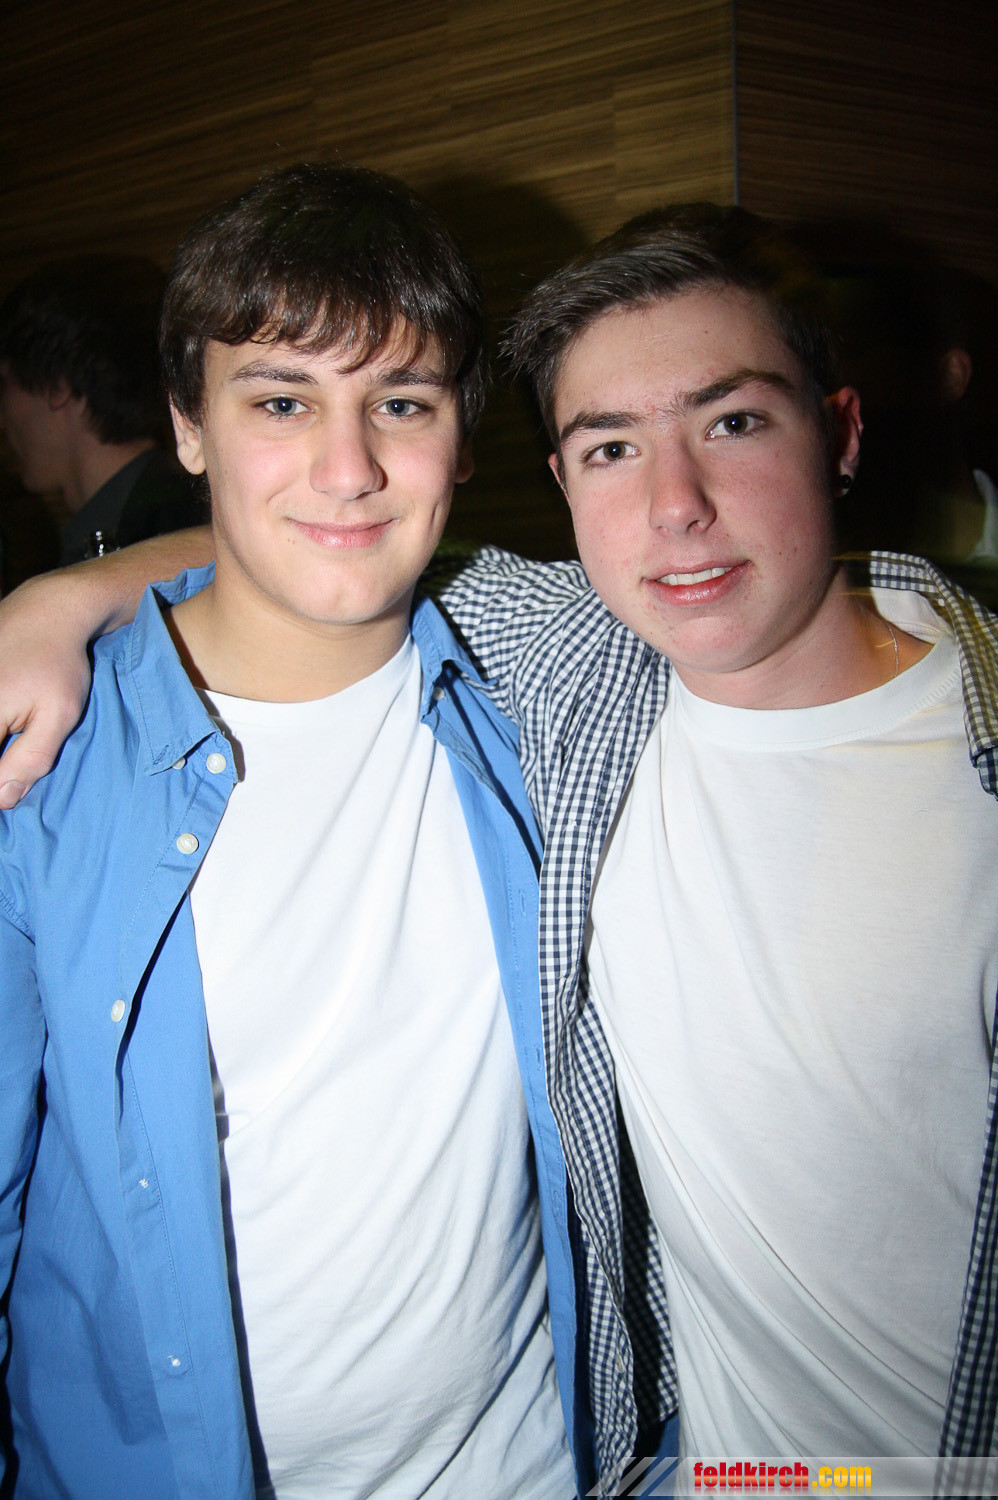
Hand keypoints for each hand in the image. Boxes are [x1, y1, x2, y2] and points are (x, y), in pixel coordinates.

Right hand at [0, 572, 95, 807]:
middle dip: (0, 766)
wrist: (47, 611)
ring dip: (1, 751)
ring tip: (15, 741)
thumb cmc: (59, 662)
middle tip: (18, 762)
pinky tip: (9, 727)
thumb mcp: (58, 714)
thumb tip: (2, 800)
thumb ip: (30, 759)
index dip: (0, 784)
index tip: (14, 786)